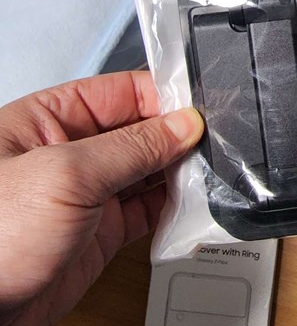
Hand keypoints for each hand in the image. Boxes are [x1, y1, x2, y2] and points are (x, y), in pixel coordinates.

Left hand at [0, 72, 202, 325]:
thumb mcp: (66, 175)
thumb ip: (132, 147)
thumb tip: (182, 125)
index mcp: (51, 118)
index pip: (123, 92)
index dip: (165, 97)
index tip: (203, 110)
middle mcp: (72, 152)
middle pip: (142, 131)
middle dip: (179, 137)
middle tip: (216, 146)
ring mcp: (88, 194)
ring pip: (150, 172)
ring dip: (180, 175)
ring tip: (210, 176)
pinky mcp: (100, 233)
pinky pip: (148, 212)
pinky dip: (173, 211)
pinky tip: (190, 207)